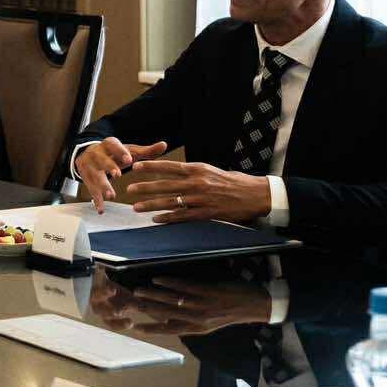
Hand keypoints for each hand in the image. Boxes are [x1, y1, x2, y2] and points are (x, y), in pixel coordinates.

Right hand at [74, 139, 169, 211]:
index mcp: (108, 145)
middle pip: (102, 160)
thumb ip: (146, 150)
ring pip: (96, 176)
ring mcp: (89, 167)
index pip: (113, 145)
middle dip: (109, 167)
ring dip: (103, 186)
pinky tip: (102, 210)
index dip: (120, 152)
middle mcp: (96, 154)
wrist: (86, 153)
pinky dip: (97, 200)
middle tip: (118, 175)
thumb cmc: (115, 153)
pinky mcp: (86, 178)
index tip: (129, 160)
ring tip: (112, 196)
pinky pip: (91, 190)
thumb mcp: (128, 150)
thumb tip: (164, 145)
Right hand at [91, 273, 272, 336]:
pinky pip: (185, 288)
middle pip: (167, 315)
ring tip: (137, 291)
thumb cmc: (230, 313)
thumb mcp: (209, 323)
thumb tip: (169, 319)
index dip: (152, 329)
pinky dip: (170, 283)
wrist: (254, 305)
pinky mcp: (209, 293)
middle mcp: (198, 320)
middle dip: (147, 309)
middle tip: (129, 303)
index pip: (170, 330)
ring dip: (154, 296)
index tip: (135, 328)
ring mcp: (203, 306)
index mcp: (198, 329)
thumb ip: (190, 321)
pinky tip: (157, 279)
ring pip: (173, 301)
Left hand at [123, 159, 272, 224]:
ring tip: (136, 207)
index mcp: (199, 169)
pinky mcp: (207, 213)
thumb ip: (196, 173)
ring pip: (171, 202)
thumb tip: (181, 173)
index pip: (169, 167)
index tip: (136, 166)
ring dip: (151, 204)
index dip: (151, 167)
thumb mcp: (214, 171)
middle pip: (165, 185)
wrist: (257, 195)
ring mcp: (201, 199)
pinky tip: (156, 220)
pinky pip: (183, 216)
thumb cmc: (236, 182)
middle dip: (145, 187)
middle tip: (129, 189)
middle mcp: (197, 182)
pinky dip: (168, 218)